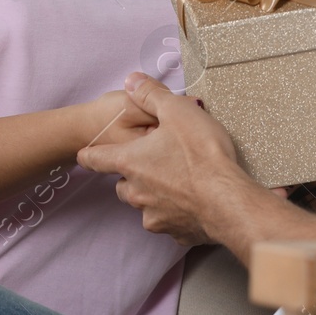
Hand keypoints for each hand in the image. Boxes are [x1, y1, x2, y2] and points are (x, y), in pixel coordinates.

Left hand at [76, 73, 246, 245]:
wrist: (228, 199)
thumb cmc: (202, 154)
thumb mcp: (177, 111)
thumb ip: (151, 94)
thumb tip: (132, 80)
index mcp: (130, 162)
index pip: (95, 159)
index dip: (90, 154)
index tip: (87, 154)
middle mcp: (136, 192)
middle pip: (122, 184)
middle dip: (134, 174)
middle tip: (156, 161)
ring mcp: (154, 216)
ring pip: (144, 204)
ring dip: (155, 194)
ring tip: (179, 181)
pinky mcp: (175, 234)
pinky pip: (170, 221)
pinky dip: (177, 212)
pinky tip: (195, 201)